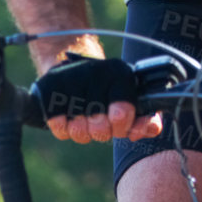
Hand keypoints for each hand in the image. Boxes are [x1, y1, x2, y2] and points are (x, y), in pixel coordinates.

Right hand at [33, 53, 161, 143]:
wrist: (70, 68)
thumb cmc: (105, 91)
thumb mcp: (127, 99)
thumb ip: (144, 117)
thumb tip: (152, 127)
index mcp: (119, 73)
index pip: (123, 112)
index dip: (123, 127)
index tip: (120, 125)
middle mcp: (95, 72)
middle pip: (100, 127)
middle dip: (102, 132)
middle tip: (101, 122)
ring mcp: (70, 79)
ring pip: (79, 130)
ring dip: (83, 132)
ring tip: (84, 119)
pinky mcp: (48, 89)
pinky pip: (59, 128)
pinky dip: (64, 129)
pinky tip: (68, 116)